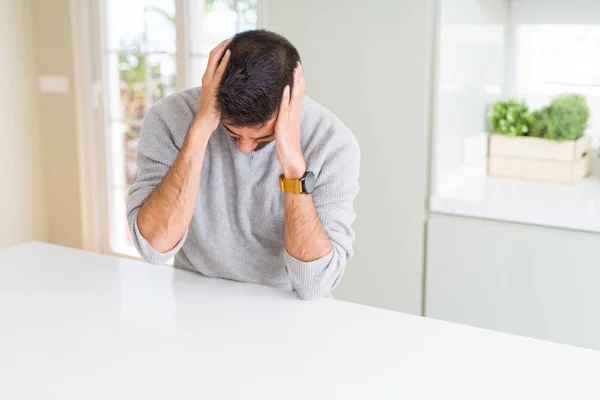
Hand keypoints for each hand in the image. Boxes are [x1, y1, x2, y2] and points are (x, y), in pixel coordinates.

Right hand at [192, 38, 231, 137]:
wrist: (203, 123)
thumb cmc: (213, 113)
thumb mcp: (219, 97)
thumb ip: (224, 90)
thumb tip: (235, 87)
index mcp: (208, 79)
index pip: (213, 59)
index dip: (220, 49)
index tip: (230, 42)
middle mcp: (207, 77)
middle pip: (213, 55)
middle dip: (222, 44)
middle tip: (233, 37)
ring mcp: (209, 82)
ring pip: (214, 59)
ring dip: (223, 48)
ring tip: (232, 40)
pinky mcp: (213, 88)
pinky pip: (219, 72)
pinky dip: (224, 61)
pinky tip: (230, 54)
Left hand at [275, 63, 306, 179]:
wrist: (292, 160)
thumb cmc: (287, 147)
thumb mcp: (283, 130)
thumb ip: (281, 121)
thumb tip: (277, 114)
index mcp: (294, 115)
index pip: (298, 95)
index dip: (299, 82)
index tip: (298, 69)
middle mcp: (294, 115)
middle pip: (299, 92)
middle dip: (299, 78)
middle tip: (298, 64)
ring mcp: (290, 119)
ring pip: (294, 97)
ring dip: (295, 83)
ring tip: (295, 70)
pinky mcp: (284, 125)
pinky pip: (285, 108)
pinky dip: (285, 97)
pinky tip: (285, 87)